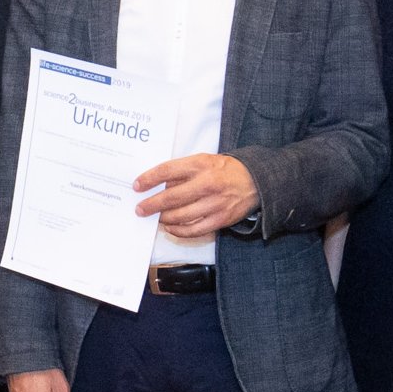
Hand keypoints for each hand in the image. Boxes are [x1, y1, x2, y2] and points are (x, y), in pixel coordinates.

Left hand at [133, 154, 257, 239]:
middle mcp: (207, 183)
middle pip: (171, 197)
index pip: (168, 171)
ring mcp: (214, 203)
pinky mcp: (220, 219)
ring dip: (163, 218)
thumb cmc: (225, 170)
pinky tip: (170, 227)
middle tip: (140, 209)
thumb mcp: (204, 161)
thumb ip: (183, 171)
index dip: (149, 179)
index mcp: (201, 164)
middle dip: (151, 204)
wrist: (255, 181)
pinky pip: (193, 230)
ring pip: (180, 216)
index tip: (137, 186)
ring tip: (156, 218)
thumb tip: (158, 185)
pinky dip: (178, 230)